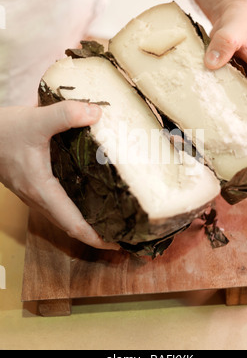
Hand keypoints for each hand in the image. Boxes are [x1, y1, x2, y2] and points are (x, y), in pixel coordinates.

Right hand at [0, 101, 119, 249]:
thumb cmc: (3, 130)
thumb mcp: (35, 120)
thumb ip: (65, 115)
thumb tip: (97, 114)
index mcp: (41, 190)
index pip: (73, 224)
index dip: (96, 237)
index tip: (118, 243)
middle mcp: (38, 198)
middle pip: (71, 226)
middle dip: (97, 234)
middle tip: (123, 232)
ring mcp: (35, 195)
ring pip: (64, 218)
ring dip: (86, 224)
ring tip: (111, 220)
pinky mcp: (34, 187)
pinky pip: (58, 207)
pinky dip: (76, 211)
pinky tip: (90, 200)